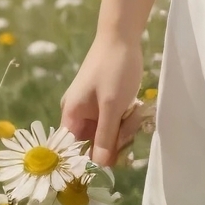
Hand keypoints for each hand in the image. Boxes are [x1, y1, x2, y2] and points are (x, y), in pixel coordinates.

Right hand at [60, 32, 146, 167]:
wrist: (122, 35)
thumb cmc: (114, 69)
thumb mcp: (111, 106)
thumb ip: (104, 138)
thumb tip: (98, 169)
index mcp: (70, 116)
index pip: (73, 151)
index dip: (90, 161)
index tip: (112, 161)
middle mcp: (76, 114)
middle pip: (92, 144)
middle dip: (113, 141)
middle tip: (127, 126)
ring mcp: (91, 108)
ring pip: (106, 133)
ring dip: (122, 128)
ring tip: (132, 111)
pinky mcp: (104, 102)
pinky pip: (112, 121)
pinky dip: (124, 119)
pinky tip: (133, 108)